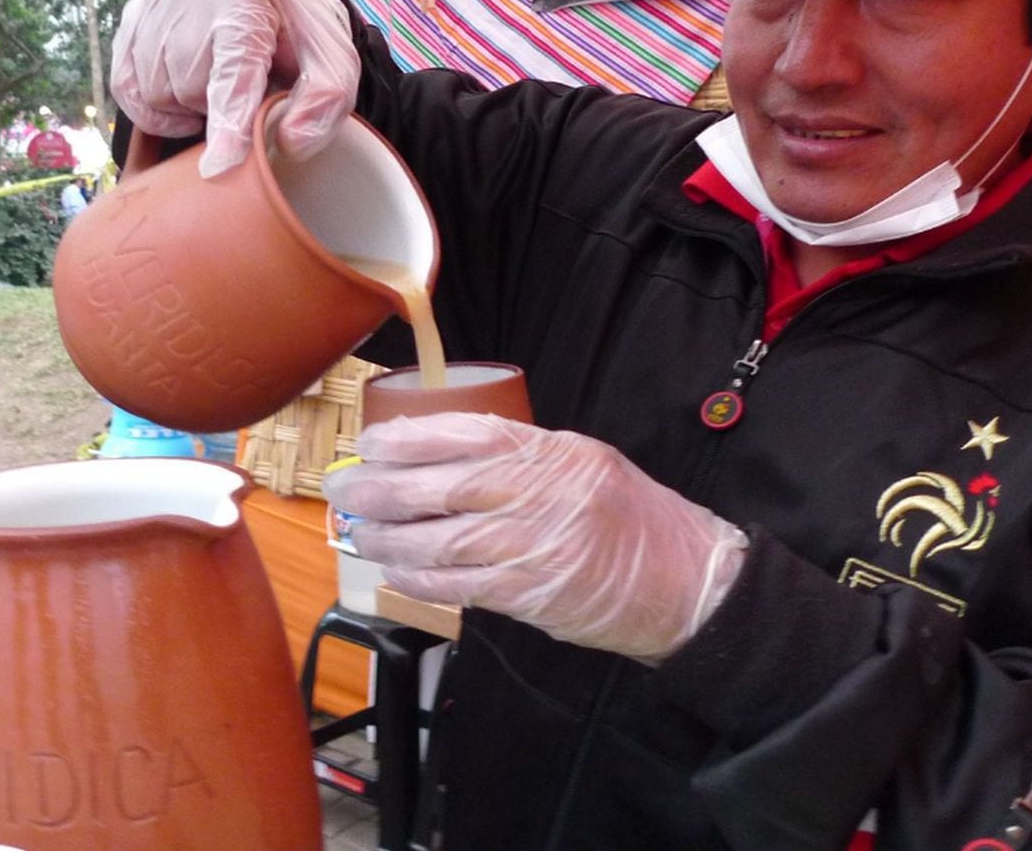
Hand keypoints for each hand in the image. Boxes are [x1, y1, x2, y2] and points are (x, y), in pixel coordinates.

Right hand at [108, 0, 360, 176]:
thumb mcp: (333, 64)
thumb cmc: (300, 37)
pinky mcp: (131, 17)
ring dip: (186, 107)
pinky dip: (154, 106)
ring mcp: (155, 1)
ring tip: (217, 83)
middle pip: (188, 89)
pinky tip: (184, 94)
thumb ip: (324, 103)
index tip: (219, 166)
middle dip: (216, 108)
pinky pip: (127, 88)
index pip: (233, 72)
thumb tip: (290, 144)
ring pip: (154, 94)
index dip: (228, 122)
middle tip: (244, 90)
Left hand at [324, 413, 748, 663]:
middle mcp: (546, 496)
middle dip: (384, 488)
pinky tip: (395, 572)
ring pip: (446, 540)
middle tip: (345, 488)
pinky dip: (422, 580)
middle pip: (446, 488)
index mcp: (557, 454)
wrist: (686, 581)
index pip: (472, 435)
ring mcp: (539, 548)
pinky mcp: (534, 596)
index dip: (414, 438)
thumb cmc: (633, 518)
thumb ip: (524, 458)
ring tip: (359, 533)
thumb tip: (444, 457)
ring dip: (392, 538)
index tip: (373, 442)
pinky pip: (463, 586)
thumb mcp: (585, 463)